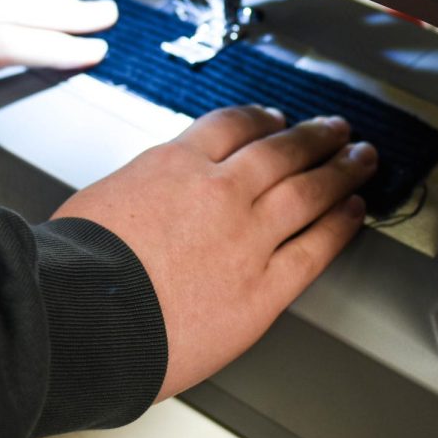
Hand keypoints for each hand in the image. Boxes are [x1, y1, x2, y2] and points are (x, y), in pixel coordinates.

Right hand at [52, 106, 376, 400]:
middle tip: (334, 129)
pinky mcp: (263, 289)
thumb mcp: (101, 198)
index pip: (232, 125)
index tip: (273, 119)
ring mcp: (247, 238)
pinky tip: (354, 211)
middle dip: (313, 136)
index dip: (261, 119)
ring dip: (341, 169)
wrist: (82, 318)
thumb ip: (142, 190)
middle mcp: (219, 191)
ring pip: (309, 190)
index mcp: (174, 163)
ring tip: (360, 158)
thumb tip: (150, 198)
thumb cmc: (77, 269)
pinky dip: (340, 225)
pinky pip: (315, 248)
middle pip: (281, 150)